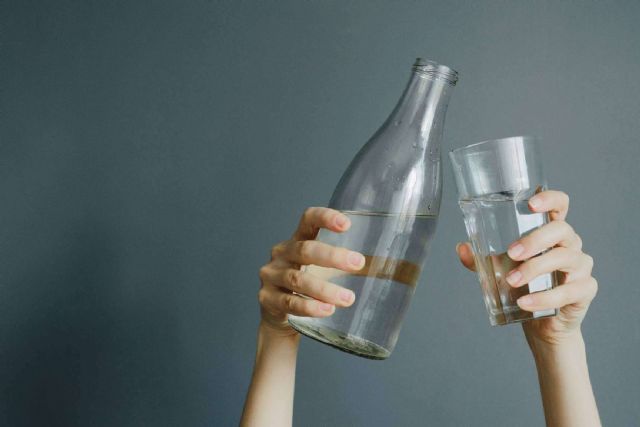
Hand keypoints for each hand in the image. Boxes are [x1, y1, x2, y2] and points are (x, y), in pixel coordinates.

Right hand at [257, 207, 364, 333]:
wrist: (279, 317)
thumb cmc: (310, 286)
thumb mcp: (325, 270)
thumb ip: (349, 265)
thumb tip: (401, 268)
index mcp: (297, 240)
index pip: (308, 219)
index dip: (325, 218)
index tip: (347, 225)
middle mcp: (281, 254)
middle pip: (305, 250)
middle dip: (332, 257)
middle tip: (357, 264)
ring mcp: (272, 276)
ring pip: (297, 280)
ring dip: (324, 289)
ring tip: (347, 298)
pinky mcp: (267, 299)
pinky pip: (289, 303)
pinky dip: (309, 307)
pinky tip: (326, 310)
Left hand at [456, 190, 597, 347]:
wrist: (542, 322)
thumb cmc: (524, 286)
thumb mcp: (500, 270)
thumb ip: (480, 259)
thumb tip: (461, 248)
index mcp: (552, 232)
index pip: (561, 205)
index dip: (550, 199)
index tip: (531, 204)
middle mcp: (570, 244)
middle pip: (561, 230)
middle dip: (535, 240)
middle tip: (511, 253)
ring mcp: (581, 266)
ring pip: (565, 258)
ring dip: (535, 269)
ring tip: (512, 281)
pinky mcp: (585, 290)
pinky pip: (569, 291)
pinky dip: (545, 298)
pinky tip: (525, 303)